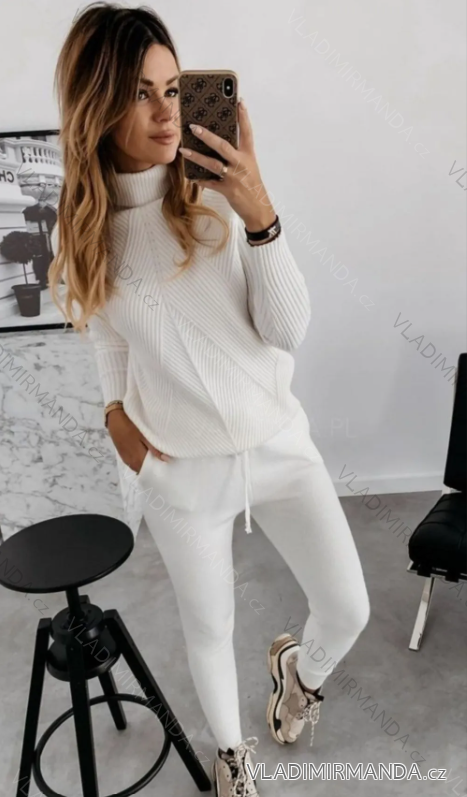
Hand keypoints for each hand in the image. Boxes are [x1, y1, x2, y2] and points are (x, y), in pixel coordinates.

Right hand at [106, 409, 170, 472]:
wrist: (114, 417)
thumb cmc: (131, 425)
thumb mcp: (145, 435)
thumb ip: (155, 449)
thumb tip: (166, 460)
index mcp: (137, 459)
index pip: (149, 471)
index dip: (158, 469)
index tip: (166, 464)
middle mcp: (130, 462)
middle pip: (143, 470)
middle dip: (152, 467)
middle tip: (162, 459)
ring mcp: (125, 458)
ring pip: (138, 466)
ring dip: (145, 464)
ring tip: (154, 456)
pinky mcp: (122, 454)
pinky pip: (133, 462)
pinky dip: (139, 460)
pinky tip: (145, 453)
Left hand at [178, 99, 276, 231]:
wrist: (259, 209)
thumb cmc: (252, 186)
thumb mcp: (249, 167)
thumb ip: (237, 155)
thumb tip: (218, 144)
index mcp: (248, 155)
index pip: (247, 132)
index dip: (243, 117)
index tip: (239, 102)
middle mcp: (241, 163)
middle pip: (223, 146)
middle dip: (207, 136)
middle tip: (193, 127)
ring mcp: (234, 177)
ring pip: (212, 164)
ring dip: (196, 156)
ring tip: (183, 150)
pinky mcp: (228, 190)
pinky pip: (210, 183)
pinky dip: (200, 180)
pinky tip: (191, 176)